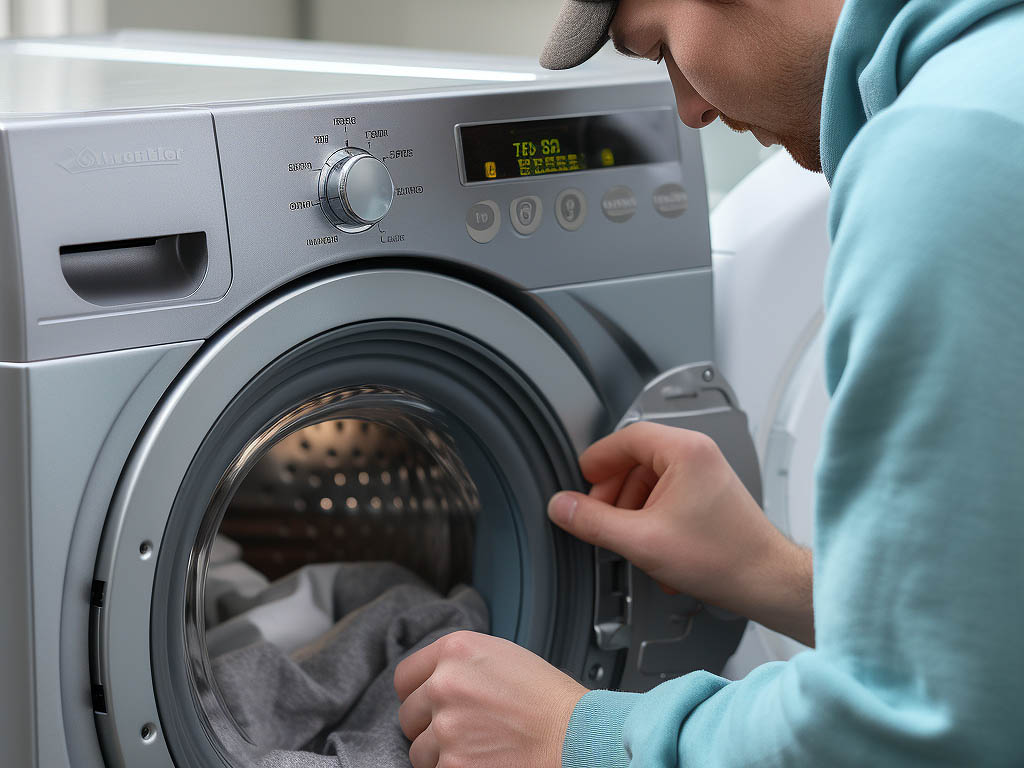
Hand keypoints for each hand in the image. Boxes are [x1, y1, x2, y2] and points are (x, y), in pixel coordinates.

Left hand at [394, 631, 586, 767]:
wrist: (574, 735)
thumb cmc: (546, 698)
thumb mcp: (501, 656)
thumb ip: (461, 664)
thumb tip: (433, 680)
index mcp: (456, 650)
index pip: (405, 676)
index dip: (416, 693)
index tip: (426, 704)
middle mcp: (444, 684)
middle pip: (408, 715)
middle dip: (428, 726)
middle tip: (460, 730)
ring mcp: (447, 727)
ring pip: (419, 750)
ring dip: (441, 754)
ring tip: (476, 748)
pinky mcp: (453, 765)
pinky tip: (482, 761)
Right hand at [548, 422, 813, 645]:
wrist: (766, 582)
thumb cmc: (722, 558)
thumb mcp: (641, 541)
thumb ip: (594, 522)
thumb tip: (562, 507)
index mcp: (684, 451)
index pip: (626, 438)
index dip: (597, 461)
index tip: (581, 482)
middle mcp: (698, 454)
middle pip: (636, 460)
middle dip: (613, 493)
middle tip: (600, 517)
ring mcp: (706, 474)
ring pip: (649, 481)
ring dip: (632, 511)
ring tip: (630, 541)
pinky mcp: (710, 495)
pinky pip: (667, 496)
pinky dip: (652, 518)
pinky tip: (652, 549)